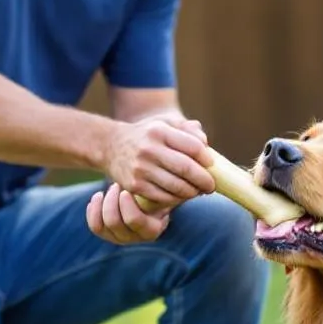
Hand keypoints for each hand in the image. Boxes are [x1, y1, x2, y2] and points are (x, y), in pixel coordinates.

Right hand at [86, 114, 213, 244]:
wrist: (111, 145)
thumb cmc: (147, 135)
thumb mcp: (165, 123)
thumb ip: (187, 129)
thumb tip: (205, 143)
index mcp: (160, 131)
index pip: (193, 147)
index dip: (207, 158)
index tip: (211, 165)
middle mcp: (149, 149)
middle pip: (187, 169)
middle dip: (204, 180)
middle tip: (211, 186)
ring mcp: (141, 169)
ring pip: (177, 187)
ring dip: (192, 192)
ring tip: (197, 191)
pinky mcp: (135, 185)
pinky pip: (163, 198)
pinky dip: (176, 199)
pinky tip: (179, 195)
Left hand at [87, 182, 169, 243]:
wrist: (148, 196)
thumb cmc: (161, 189)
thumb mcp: (169, 189)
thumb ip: (175, 187)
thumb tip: (186, 183)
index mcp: (153, 229)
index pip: (134, 220)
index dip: (127, 203)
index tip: (128, 187)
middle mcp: (136, 237)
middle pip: (114, 222)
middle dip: (112, 200)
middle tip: (118, 185)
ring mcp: (121, 237)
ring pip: (103, 223)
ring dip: (105, 202)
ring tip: (112, 187)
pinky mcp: (108, 233)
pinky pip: (94, 225)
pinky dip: (93, 209)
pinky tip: (99, 196)